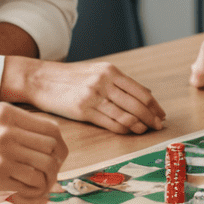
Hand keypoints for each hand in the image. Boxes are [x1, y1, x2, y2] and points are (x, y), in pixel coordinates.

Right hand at [0, 103, 67, 203]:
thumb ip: (11, 126)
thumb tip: (44, 142)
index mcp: (5, 113)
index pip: (51, 129)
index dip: (59, 147)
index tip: (56, 159)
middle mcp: (5, 130)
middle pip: (52, 148)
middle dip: (55, 166)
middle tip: (48, 177)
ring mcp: (1, 153)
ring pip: (45, 168)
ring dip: (46, 182)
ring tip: (37, 188)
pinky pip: (29, 186)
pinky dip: (33, 193)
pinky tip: (24, 194)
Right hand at [1, 58, 164, 134]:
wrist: (41, 79)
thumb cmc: (71, 77)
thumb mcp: (97, 71)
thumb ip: (120, 82)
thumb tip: (146, 94)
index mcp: (110, 71)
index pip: (141, 91)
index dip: (154, 105)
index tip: (161, 114)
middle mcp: (104, 82)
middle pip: (137, 104)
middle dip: (151, 118)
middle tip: (158, 126)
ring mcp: (93, 96)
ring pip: (125, 116)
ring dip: (139, 126)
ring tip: (145, 131)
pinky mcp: (83, 110)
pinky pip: (110, 123)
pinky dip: (123, 130)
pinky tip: (128, 132)